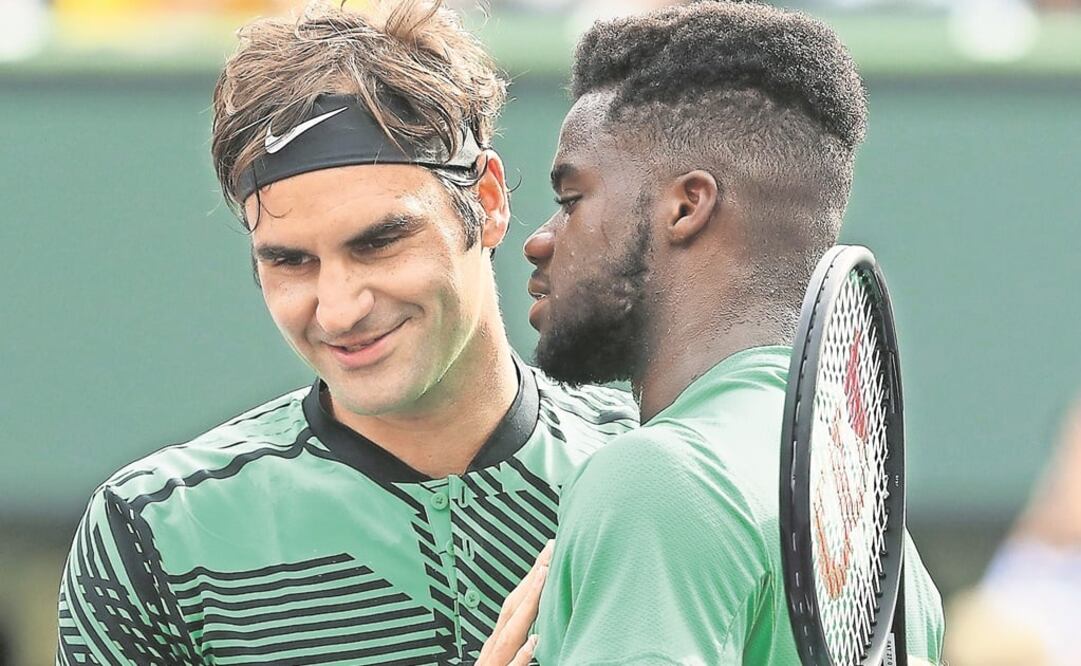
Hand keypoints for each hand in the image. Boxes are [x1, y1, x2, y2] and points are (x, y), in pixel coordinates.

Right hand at [476, 540, 553, 664]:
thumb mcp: (502, 660)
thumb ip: (516, 645)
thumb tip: (538, 631)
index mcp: (497, 643)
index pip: (515, 604)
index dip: (532, 578)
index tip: (548, 554)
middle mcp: (493, 650)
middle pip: (512, 608)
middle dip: (532, 578)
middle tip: (551, 550)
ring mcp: (494, 665)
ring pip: (511, 632)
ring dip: (528, 604)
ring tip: (544, 579)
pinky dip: (521, 655)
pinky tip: (534, 642)